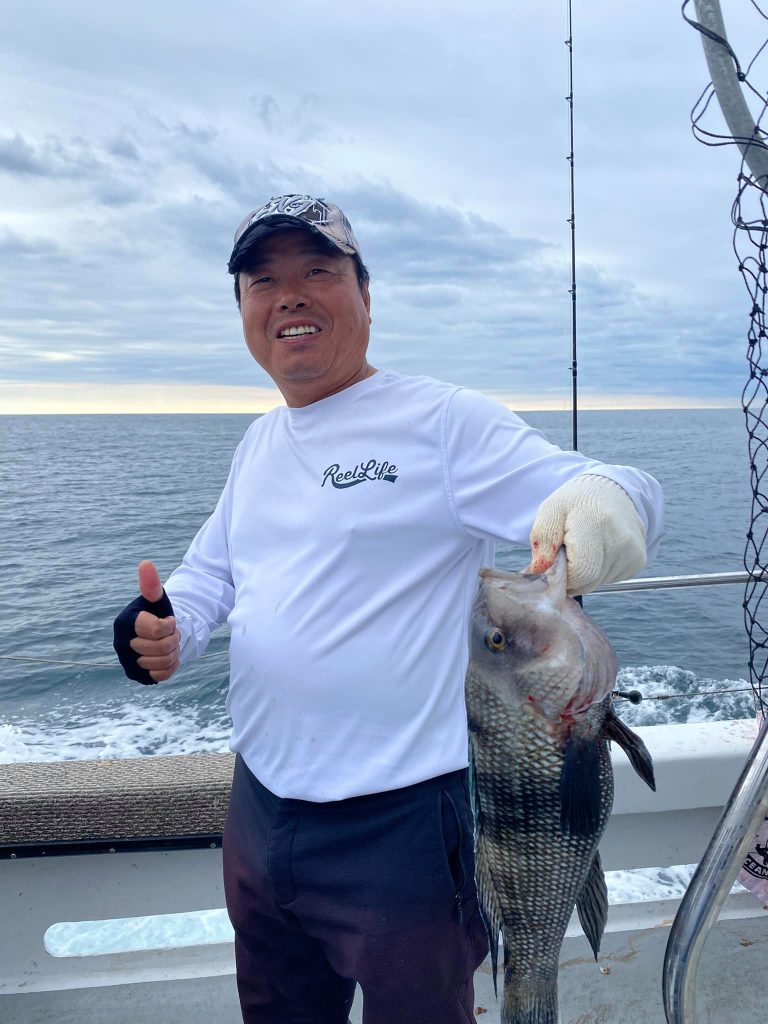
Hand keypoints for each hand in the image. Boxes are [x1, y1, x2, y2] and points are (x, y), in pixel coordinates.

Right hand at [128, 561, 180, 682]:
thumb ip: (151, 584)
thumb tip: (146, 564)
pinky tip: (165, 656)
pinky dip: (169, 666)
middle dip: (173, 639)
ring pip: (162, 662)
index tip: (168, 621)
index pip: (157, 630)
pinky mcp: (134, 675)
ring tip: (167, 644)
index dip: (169, 626)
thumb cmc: (156, 614)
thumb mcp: (156, 599)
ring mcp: (126, 662)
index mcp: (124, 623)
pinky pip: (160, 676)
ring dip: (172, 653)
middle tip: (169, 634)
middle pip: (162, 647)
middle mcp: (120, 644)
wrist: (157, 635)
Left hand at [527, 475, 646, 594]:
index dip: (562, 573)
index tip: (555, 558)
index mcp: (595, 523)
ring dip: (584, 573)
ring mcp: (633, 552)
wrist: (611, 491)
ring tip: (584, 547)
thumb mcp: (551, 510)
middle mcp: (620, 540)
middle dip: (570, 575)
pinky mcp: (638, 561)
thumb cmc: (576, 502)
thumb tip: (540, 570)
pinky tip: (597, 550)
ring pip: (597, 584)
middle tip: (566, 552)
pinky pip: (609, 580)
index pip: (579, 573)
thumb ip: (542, 539)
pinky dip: (597, 571)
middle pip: (588, 582)